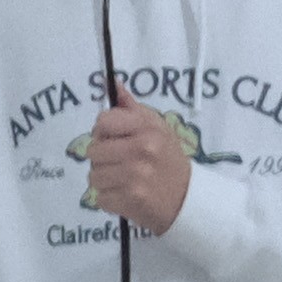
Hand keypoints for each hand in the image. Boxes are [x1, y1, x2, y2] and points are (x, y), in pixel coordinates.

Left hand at [83, 100, 192, 232]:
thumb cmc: (167, 159)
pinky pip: (100, 197)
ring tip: (126, 180)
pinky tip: (127, 195)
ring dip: (105, 180)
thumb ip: (130, 108)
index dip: (103, 131)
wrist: (188, 198)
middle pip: (92, 150)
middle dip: (103, 158)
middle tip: (123, 163)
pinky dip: (110, 199)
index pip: (103, 121)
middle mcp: (142, 150)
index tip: (114, 139)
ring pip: (93, 175)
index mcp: (148, 129)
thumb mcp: (157, 128)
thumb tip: (111, 81)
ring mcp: (136, 176)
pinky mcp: (131, 199)